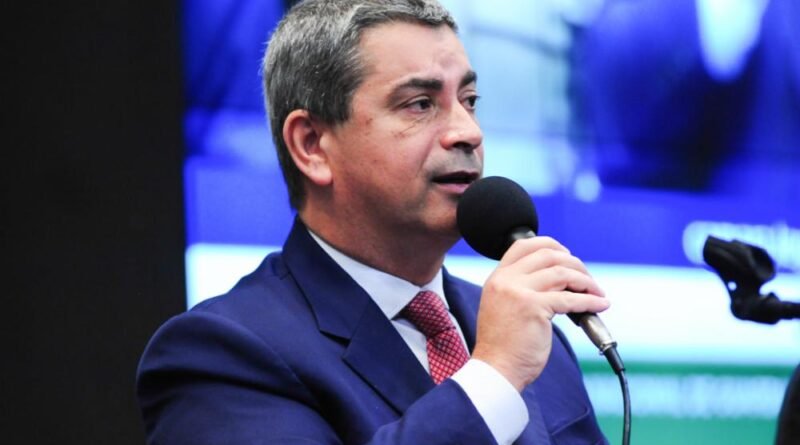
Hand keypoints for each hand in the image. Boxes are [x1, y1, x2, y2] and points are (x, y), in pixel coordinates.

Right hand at [471, 236, 608, 391]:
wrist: (496, 369)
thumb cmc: (503, 345)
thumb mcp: (503, 305)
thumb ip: (520, 288)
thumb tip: (557, 278)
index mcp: (497, 278)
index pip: (523, 245)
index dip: (550, 244)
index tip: (567, 254)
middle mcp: (506, 280)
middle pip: (547, 255)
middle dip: (574, 263)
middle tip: (587, 278)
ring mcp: (518, 292)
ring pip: (562, 273)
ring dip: (586, 281)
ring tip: (596, 292)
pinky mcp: (534, 308)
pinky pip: (570, 299)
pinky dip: (589, 301)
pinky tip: (599, 305)